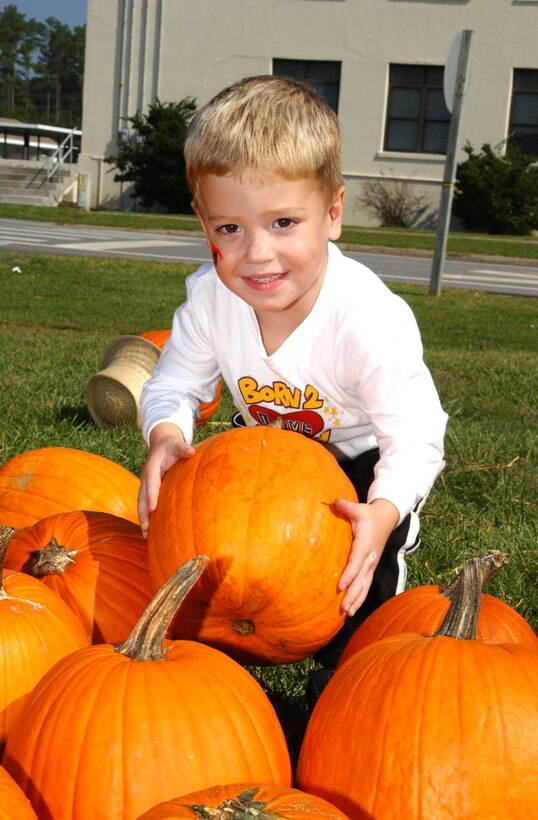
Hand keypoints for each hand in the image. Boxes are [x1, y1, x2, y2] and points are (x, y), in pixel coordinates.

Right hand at [138, 423, 195, 536]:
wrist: (161, 444)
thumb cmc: (171, 446)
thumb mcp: (176, 444)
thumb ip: (183, 448)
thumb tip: (191, 451)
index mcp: (152, 468)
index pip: (151, 483)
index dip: (152, 495)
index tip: (154, 508)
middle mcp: (146, 478)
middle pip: (143, 497)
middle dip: (144, 513)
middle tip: (146, 529)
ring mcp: (146, 485)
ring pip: (142, 503)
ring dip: (143, 518)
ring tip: (146, 535)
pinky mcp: (148, 490)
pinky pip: (146, 504)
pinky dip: (146, 516)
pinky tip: (150, 530)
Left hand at [335, 497, 398, 616]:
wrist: (386, 518)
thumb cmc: (368, 514)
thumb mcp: (358, 508)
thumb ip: (346, 506)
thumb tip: (334, 501)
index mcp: (365, 544)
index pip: (356, 561)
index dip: (349, 574)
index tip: (340, 585)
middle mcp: (370, 557)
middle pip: (361, 579)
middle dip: (353, 594)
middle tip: (343, 607)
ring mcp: (372, 564)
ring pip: (365, 586)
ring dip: (357, 600)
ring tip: (347, 613)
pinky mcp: (371, 568)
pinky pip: (366, 585)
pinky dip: (360, 597)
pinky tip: (352, 609)